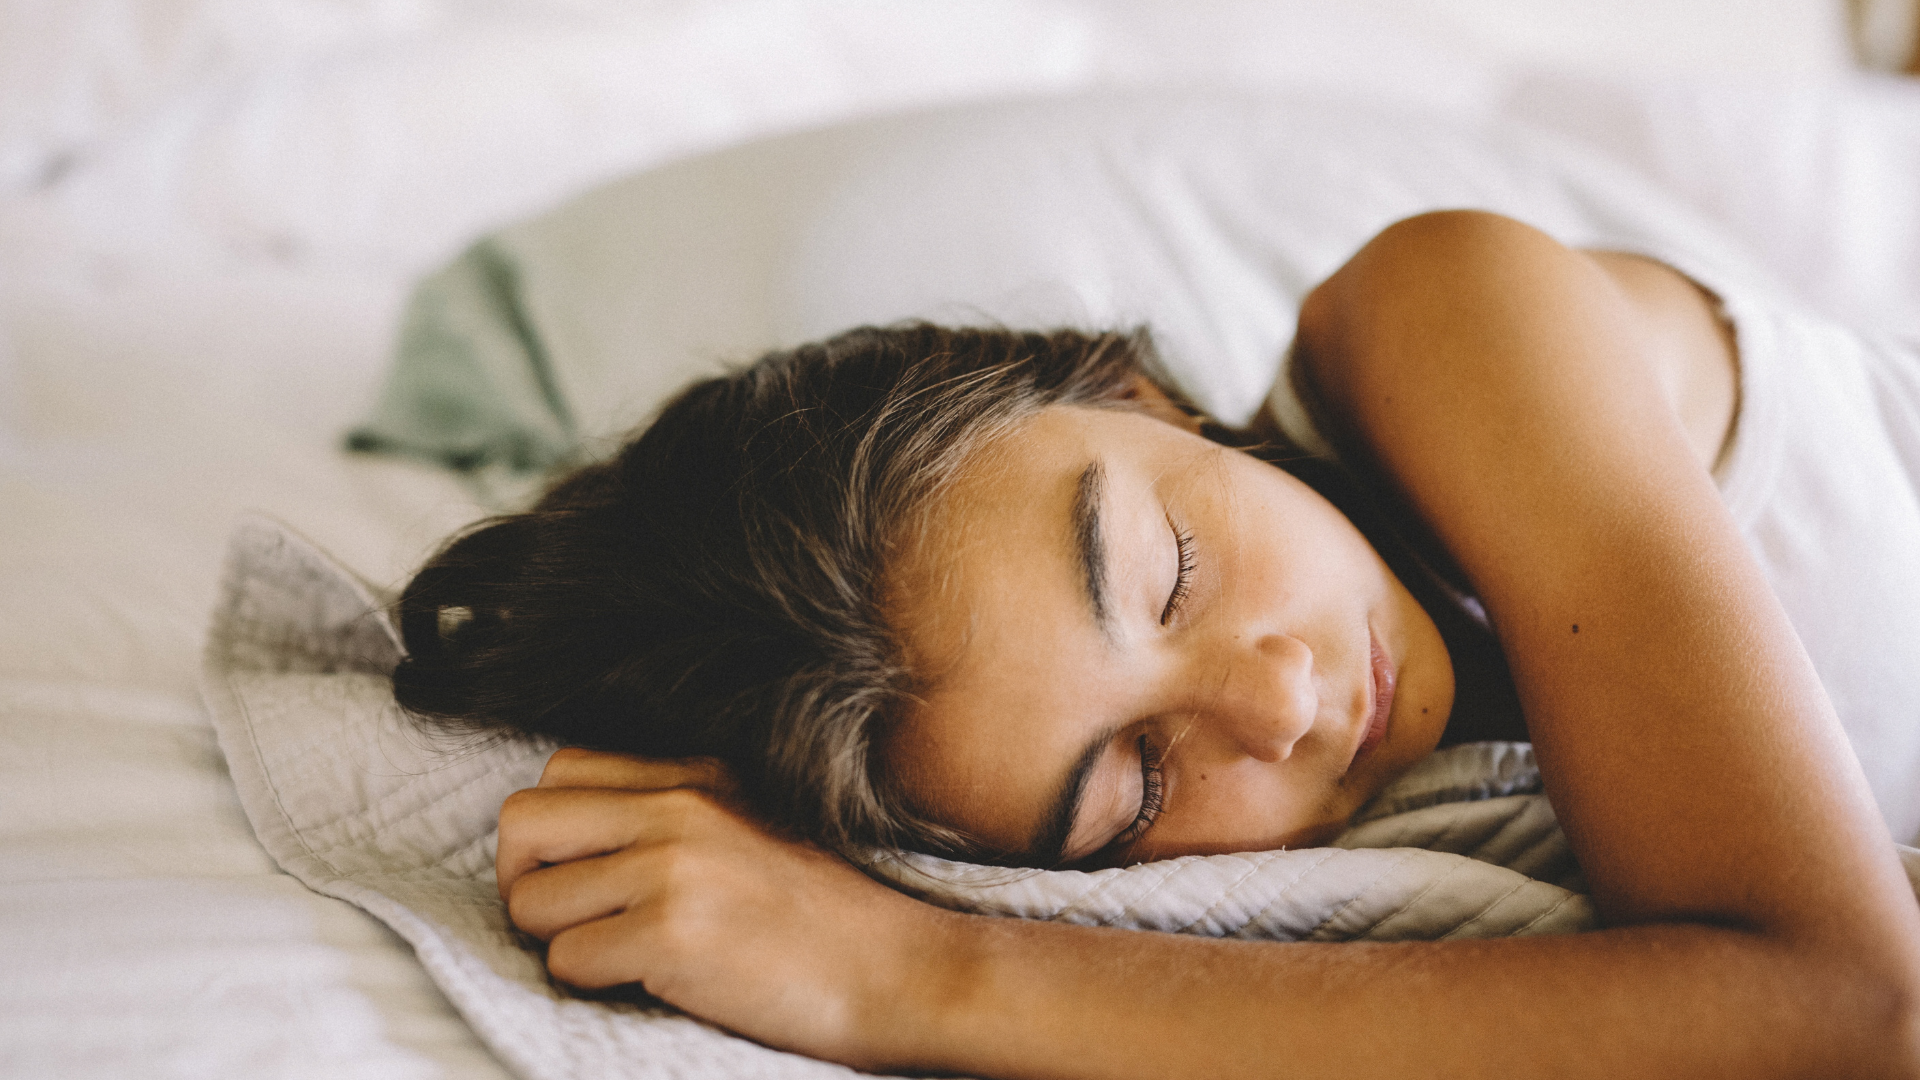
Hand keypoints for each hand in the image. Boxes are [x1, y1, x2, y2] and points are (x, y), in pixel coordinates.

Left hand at [495, 747, 953, 1066]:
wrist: (898, 971)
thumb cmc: (824, 919)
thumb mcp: (749, 829)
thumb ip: (671, 815)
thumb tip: (574, 843)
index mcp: (697, 776)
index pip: (560, 770)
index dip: (550, 832)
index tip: (578, 874)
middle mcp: (679, 807)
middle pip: (523, 821)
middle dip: (524, 880)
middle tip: (567, 921)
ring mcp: (674, 868)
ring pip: (531, 899)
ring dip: (559, 940)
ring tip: (618, 954)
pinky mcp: (672, 933)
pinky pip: (568, 960)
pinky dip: (591, 981)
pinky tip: (649, 980)